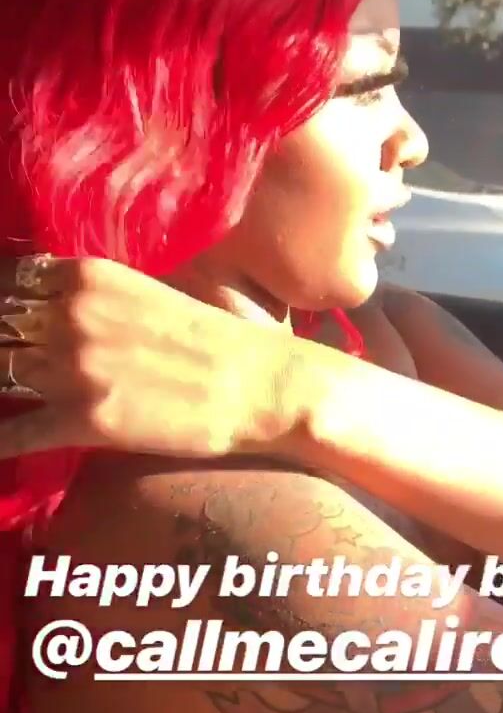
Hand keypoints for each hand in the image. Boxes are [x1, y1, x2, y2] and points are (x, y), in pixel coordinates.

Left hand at [0, 255, 302, 459]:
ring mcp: (74, 369)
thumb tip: (50, 310)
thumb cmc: (219, 341)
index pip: (6, 283)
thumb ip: (93, 298)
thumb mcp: (146, 296)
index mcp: (88, 277)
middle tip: (3, 364)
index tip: (5, 329)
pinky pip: (12, 435)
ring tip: (3, 394)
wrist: (265, 387)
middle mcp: (72, 315)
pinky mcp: (85, 421)